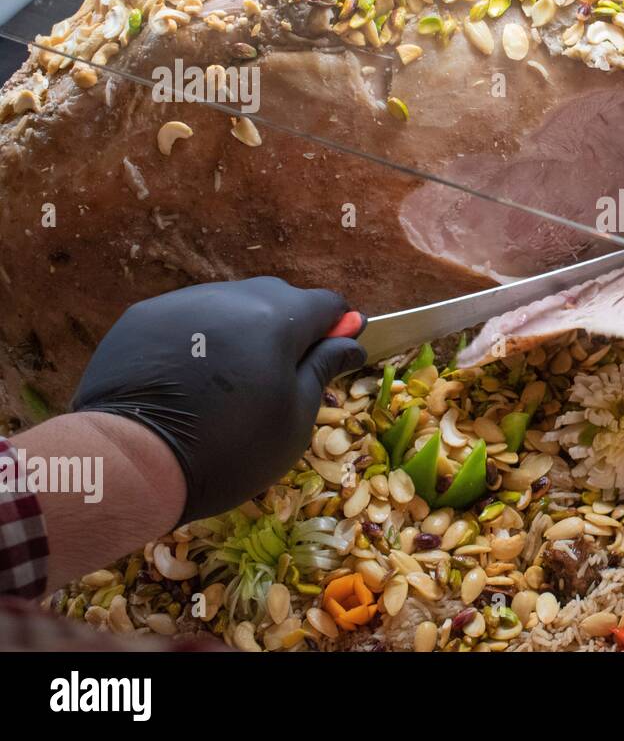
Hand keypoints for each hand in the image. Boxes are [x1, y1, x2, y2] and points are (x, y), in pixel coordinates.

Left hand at [71, 278, 364, 523]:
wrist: (132, 463)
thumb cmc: (230, 449)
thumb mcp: (294, 418)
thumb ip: (323, 367)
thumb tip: (353, 337)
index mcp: (278, 319)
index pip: (327, 303)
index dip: (337, 328)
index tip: (331, 356)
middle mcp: (233, 298)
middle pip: (278, 299)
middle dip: (289, 328)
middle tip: (278, 378)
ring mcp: (183, 303)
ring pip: (231, 306)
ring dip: (243, 332)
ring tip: (228, 382)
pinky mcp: (143, 318)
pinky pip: (190, 319)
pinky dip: (201, 340)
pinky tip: (190, 379)